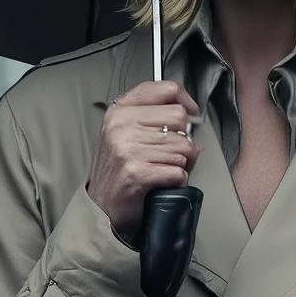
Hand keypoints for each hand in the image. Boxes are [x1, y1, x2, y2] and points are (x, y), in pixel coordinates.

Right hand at [88, 79, 201, 242]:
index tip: (189, 114)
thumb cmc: (118, 171)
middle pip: (179, 117)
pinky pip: (178, 171)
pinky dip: (177, 180)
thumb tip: (193, 124)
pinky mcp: (136, 172)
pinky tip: (161, 182)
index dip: (185, 102)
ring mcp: (127, 148)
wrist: (101, 207)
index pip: (167, 89)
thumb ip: (159, 121)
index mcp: (120, 110)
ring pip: (183, 147)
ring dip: (180, 163)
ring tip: (160, 170)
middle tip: (169, 153)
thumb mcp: (129, 135)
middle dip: (182, 139)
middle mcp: (121, 125)